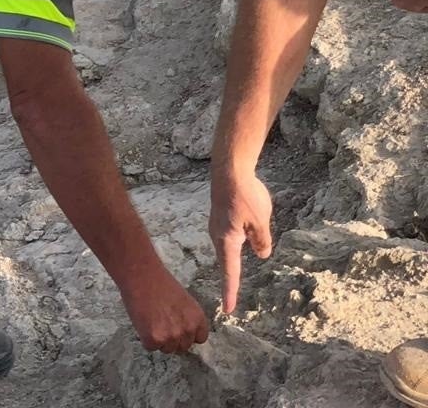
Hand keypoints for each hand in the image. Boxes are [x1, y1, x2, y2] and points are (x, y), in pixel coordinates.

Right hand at [121, 267, 209, 353]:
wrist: (141, 273)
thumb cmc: (160, 282)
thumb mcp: (184, 301)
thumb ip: (187, 319)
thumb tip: (184, 334)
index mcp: (198, 318)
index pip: (199, 339)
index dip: (186, 333)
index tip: (178, 326)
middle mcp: (188, 330)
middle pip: (182, 347)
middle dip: (172, 338)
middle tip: (161, 321)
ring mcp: (171, 336)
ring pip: (166, 349)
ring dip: (159, 339)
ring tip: (151, 318)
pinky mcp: (153, 339)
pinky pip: (150, 347)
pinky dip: (145, 337)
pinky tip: (143, 320)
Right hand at [210, 168, 272, 312]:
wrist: (229, 169)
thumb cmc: (245, 195)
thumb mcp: (260, 222)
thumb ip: (262, 241)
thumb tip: (261, 254)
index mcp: (227, 241)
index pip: (230, 272)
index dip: (230, 291)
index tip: (228, 310)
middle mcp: (218, 235)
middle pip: (226, 262)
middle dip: (230, 278)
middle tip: (231, 300)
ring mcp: (217, 225)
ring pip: (228, 248)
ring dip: (233, 261)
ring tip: (235, 276)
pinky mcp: (221, 215)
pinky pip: (228, 236)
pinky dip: (235, 244)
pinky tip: (243, 239)